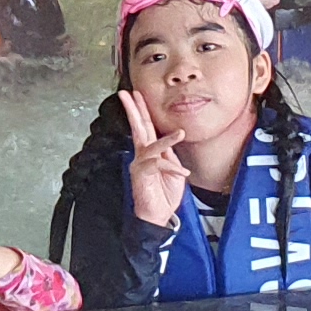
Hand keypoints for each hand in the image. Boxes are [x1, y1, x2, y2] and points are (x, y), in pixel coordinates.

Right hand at [120, 89, 191, 229]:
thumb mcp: (174, 171)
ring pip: (151, 146)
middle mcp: (142, 156)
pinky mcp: (142, 176)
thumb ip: (171, 156)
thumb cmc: (164, 194)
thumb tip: (170, 145)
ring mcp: (140, 165)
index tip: (137, 94)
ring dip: (167, 140)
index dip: (142, 110)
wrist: (158, 216)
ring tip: (180, 134)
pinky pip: (159, 166)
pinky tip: (183, 173)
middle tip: (128, 94)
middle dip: (134, 110)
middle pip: (138, 128)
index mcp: (149, 152)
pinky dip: (172, 169)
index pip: (146, 127)